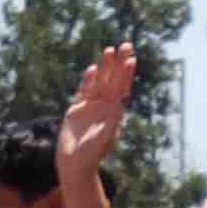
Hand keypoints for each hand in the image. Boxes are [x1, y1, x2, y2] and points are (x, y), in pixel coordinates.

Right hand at [57, 48, 139, 189]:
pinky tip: (92, 69)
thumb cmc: (92, 154)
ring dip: (105, 67)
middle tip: (126, 44)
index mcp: (115, 112)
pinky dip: (88, 80)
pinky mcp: (75, 110)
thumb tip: (122, 102)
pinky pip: (83, 91)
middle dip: (119, 63)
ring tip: (109, 49)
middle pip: (113, 80)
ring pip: (99, 82)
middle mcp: (104, 106)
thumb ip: (113, 119)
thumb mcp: (105, 137)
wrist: (74, 163)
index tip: (131, 59)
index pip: (123, 88)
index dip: (127, 73)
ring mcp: (90, 107)